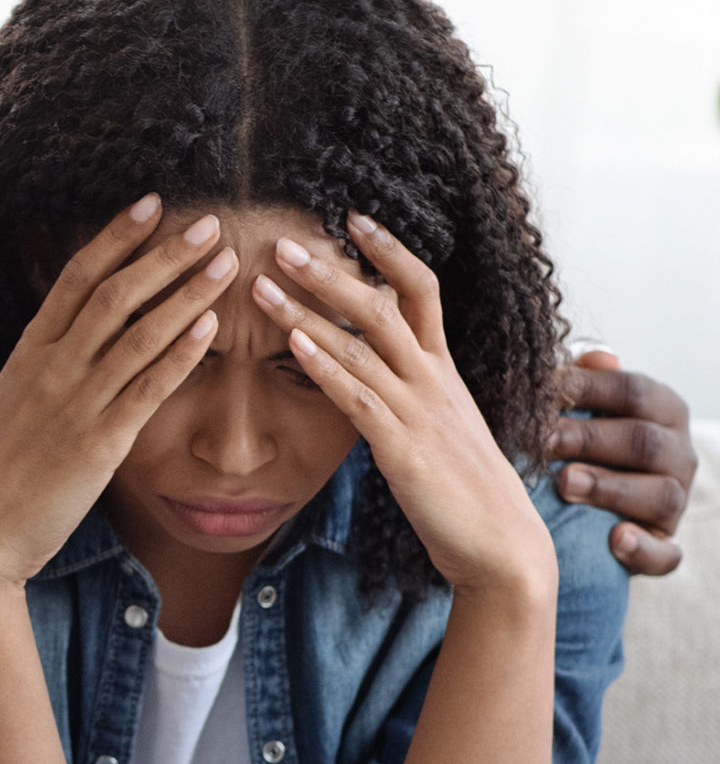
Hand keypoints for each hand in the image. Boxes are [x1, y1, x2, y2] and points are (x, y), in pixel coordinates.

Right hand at [0, 197, 233, 595]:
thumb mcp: (13, 403)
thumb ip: (46, 368)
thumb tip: (76, 337)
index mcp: (28, 352)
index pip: (76, 277)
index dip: (116, 237)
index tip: (151, 203)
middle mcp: (51, 368)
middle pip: (115, 293)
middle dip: (166, 254)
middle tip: (210, 223)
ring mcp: (75, 403)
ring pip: (139, 331)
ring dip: (187, 292)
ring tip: (226, 262)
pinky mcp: (100, 443)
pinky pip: (147, 386)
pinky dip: (181, 351)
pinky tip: (212, 326)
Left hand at [251, 216, 555, 603]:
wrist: (501, 546)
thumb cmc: (464, 489)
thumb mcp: (441, 425)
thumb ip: (411, 390)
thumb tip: (374, 366)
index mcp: (442, 370)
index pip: (421, 289)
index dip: (388, 250)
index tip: (351, 216)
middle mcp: (433, 380)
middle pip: (383, 305)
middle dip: (330, 270)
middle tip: (281, 241)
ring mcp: (420, 412)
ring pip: (362, 345)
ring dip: (307, 311)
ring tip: (262, 284)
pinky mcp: (404, 450)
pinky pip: (359, 397)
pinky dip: (324, 365)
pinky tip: (291, 343)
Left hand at [551, 352, 695, 577]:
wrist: (589, 503)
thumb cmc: (583, 440)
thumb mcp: (582, 405)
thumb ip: (585, 380)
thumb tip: (598, 357)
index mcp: (664, 409)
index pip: (632, 391)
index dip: (586, 389)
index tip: (540, 392)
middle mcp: (679, 453)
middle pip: (642, 441)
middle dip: (588, 438)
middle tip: (541, 439)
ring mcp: (676, 501)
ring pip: (659, 494)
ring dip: (609, 489)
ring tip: (565, 484)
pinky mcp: (664, 545)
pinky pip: (665, 553)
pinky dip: (643, 550)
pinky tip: (615, 540)